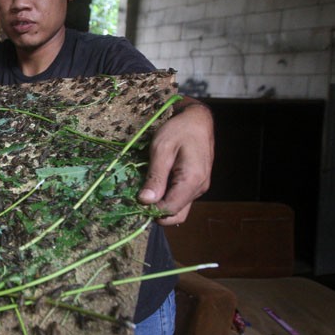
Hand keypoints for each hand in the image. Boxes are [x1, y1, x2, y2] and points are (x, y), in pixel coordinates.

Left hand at [137, 98, 213, 224]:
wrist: (197, 120)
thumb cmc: (179, 130)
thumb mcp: (161, 149)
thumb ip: (155, 176)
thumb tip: (145, 201)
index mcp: (192, 180)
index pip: (170, 209)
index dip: (151, 210)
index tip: (135, 201)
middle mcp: (199, 188)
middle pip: (176, 214)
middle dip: (156, 213)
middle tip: (138, 199)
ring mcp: (199, 187)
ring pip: (178, 208)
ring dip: (161, 205)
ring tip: (145, 190)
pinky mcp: (195, 184)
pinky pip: (180, 199)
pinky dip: (167, 198)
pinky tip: (155, 185)